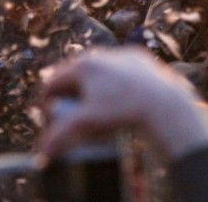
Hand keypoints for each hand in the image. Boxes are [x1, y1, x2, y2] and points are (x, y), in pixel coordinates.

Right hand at [39, 47, 207, 160]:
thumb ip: (61, 135)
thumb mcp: (87, 124)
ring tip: (94, 107)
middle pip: (73, 75)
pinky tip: (117, 97)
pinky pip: (119, 70)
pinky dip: (114, 82)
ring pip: (97, 71)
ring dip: (91, 87)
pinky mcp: (140, 58)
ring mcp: (121, 54)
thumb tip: (43, 153)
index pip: (52, 82)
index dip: (47, 102)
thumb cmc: (123, 112)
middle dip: (68, 95)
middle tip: (70, 115)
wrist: (164, 105)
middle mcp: (100, 54)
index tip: (50, 118)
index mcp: (82, 65)